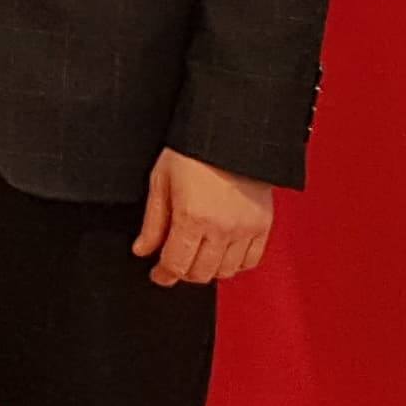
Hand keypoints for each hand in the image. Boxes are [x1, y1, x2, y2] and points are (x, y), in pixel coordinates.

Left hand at [132, 150, 274, 286]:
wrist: (231, 131)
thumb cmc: (193, 149)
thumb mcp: (161, 179)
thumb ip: (153, 221)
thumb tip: (143, 250)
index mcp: (192, 217)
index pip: (176, 265)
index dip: (163, 274)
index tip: (159, 273)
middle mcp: (221, 228)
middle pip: (200, 274)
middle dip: (183, 272)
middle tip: (176, 262)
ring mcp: (244, 228)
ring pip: (225, 272)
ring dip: (209, 270)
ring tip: (199, 255)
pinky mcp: (263, 224)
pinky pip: (251, 261)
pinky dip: (236, 264)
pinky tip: (224, 252)